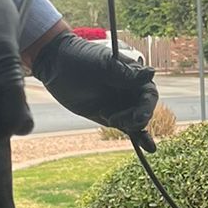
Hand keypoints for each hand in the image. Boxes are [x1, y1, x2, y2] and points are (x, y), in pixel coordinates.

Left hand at [34, 32, 158, 147]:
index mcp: (133, 75)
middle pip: (145, 109)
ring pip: (137, 120)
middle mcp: (130, 89)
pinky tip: (149, 148)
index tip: (139, 114)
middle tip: (120, 120)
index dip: (147, 105)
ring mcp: (121, 104)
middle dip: (138, 118)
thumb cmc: (80, 60)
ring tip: (113, 120)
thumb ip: (125, 74)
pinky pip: (128, 127)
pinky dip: (139, 137)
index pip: (149, 93)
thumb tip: (152, 73)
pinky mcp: (111, 116)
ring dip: (135, 127)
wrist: (55, 65)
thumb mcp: (102, 66)